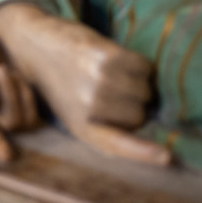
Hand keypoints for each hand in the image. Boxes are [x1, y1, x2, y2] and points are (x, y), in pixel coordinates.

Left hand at [0, 2, 170, 165]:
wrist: (33, 43)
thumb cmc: (60, 80)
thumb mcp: (73, 112)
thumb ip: (104, 124)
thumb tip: (146, 122)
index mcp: (81, 127)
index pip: (119, 145)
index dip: (145, 153)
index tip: (168, 158)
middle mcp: (90, 107)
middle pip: (141, 114)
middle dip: (134, 102)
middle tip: (109, 88)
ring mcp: (98, 82)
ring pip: (145, 91)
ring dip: (138, 81)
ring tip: (111, 74)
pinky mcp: (105, 57)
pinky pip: (144, 67)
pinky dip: (139, 63)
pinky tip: (116, 58)